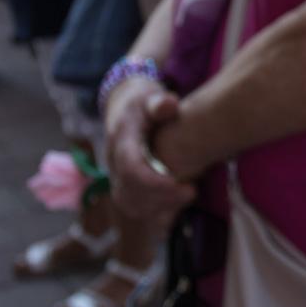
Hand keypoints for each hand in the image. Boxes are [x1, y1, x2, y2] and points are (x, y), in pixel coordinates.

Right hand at [105, 78, 197, 229]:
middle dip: (161, 197)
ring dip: (157, 207)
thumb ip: (160, 102)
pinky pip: (131, 205)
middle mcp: (113, 160)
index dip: (153, 181)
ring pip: (128, 203)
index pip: (130, 168)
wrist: (123, 106)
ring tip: (186, 197)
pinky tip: (176, 206)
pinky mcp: (122, 183)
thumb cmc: (143, 101)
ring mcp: (115, 173)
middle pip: (129, 191)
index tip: (179, 182)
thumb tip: (169, 104)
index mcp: (122, 138)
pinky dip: (152, 210)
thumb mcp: (151, 95)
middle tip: (191, 192)